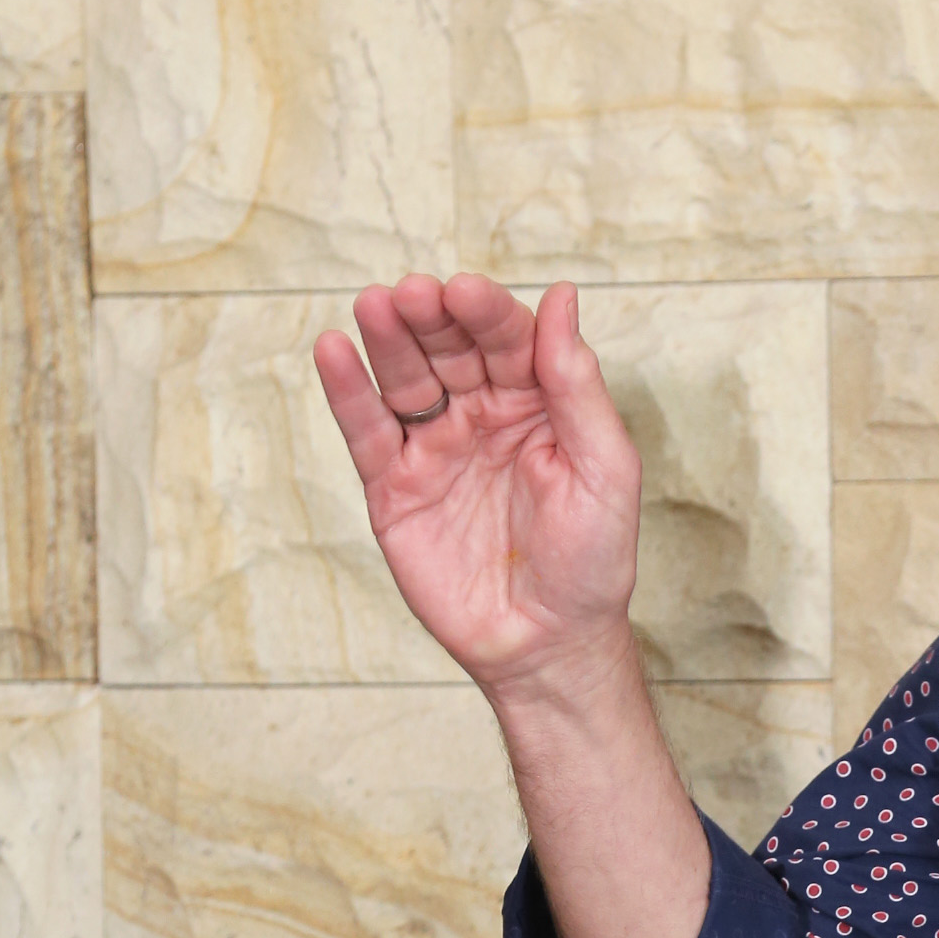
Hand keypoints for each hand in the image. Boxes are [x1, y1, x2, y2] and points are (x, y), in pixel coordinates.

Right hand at [313, 274, 641, 703]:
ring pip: (405, 380)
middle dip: (431, 318)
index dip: (486, 313)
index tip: (465, 292)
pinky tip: (333, 351)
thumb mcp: (605, 469)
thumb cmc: (592, 563)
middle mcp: (483, 416)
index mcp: (539, 404)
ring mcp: (436, 449)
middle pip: (450, 349)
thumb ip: (578, 385)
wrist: (547, 645)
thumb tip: (560, 296)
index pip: (507, 340)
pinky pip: (367, 431)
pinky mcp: (394, 487)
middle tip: (413, 294)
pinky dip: (348, 391)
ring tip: (375, 305)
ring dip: (388, 340)